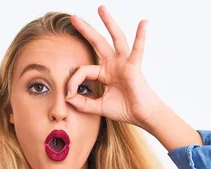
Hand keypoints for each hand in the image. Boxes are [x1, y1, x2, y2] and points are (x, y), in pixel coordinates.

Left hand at [66, 6, 165, 128]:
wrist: (141, 116)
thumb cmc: (124, 109)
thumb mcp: (98, 106)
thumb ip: (83, 103)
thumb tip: (67, 97)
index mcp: (104, 73)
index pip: (83, 70)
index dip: (73, 81)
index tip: (68, 95)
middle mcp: (113, 64)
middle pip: (97, 42)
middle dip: (85, 30)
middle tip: (73, 17)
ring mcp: (124, 63)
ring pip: (115, 39)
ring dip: (109, 23)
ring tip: (101, 9)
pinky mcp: (134, 67)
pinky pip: (137, 49)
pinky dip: (141, 36)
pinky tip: (143, 22)